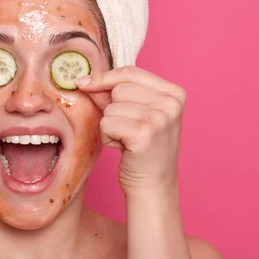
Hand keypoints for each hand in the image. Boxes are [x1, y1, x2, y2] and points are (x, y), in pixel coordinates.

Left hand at [77, 66, 185, 193]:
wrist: (153, 186)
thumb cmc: (142, 151)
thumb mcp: (133, 115)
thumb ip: (112, 94)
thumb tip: (84, 79)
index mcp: (174, 93)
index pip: (130, 72)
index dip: (104, 78)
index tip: (84, 82)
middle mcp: (171, 103)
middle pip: (118, 88)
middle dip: (112, 109)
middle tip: (128, 130)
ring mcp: (160, 117)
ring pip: (110, 107)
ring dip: (110, 126)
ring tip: (127, 140)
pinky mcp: (144, 133)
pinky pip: (107, 123)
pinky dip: (108, 137)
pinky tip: (124, 148)